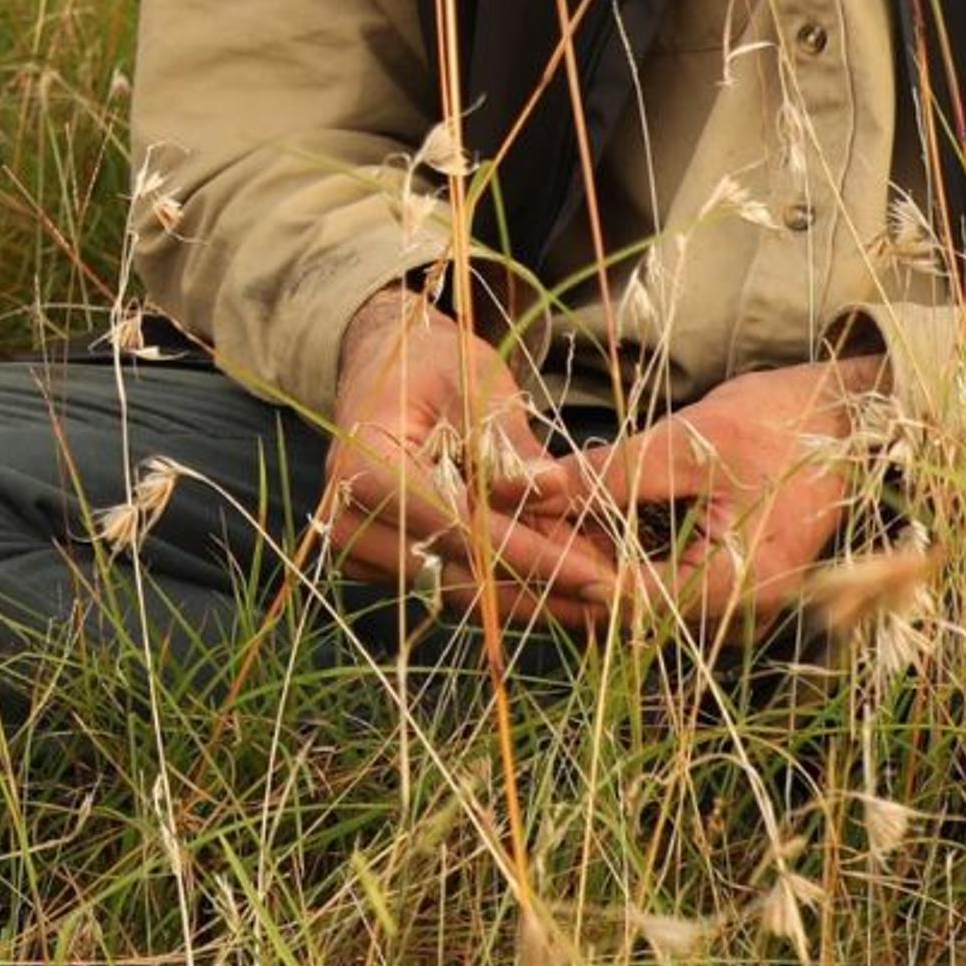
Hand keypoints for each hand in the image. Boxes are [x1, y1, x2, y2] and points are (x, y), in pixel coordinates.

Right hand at [314, 279, 632, 628]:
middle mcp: (347, 520)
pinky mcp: (379, 564)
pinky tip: (565, 586)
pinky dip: (508, 588)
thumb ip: (508, 444)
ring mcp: (357, 548)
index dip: (533, 557)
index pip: (457, 529)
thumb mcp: (476, 384)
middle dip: (542, 591)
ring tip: (603, 600)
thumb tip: (553, 490)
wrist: (385, 365)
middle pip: (456, 578)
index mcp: (363, 468)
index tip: (600, 577)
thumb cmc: (432, 364)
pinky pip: (451, 587)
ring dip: (532, 599)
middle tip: (618, 601)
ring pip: (458, 594)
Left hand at [512, 357, 887, 632]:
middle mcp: (734, 607)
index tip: (508, 544)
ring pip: (635, 593)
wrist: (857, 417)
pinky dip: (610, 554)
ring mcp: (730, 594)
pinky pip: (653, 576)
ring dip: (580, 564)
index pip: (629, 598)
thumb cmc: (788, 422)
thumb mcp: (695, 440)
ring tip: (516, 536)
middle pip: (626, 606)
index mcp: (737, 585)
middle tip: (494, 546)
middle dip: (561, 574)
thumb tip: (540, 489)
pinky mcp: (722, 571)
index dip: (564, 570)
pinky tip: (565, 526)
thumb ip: (617, 472)